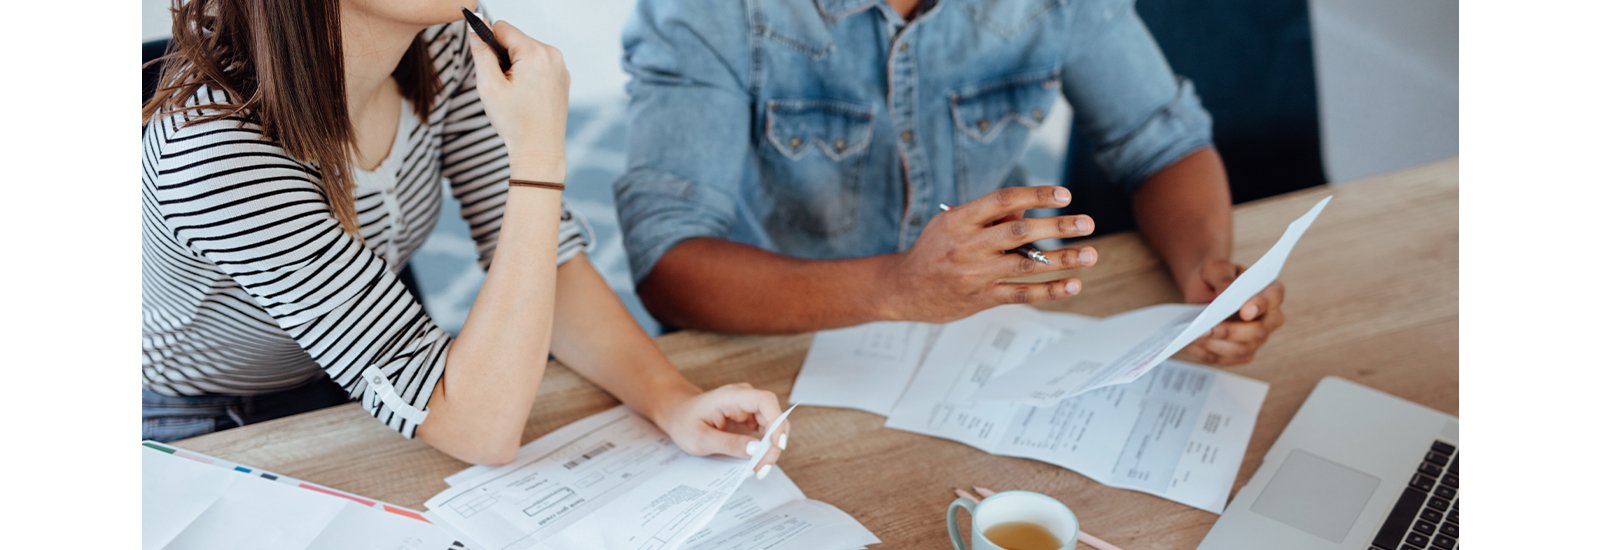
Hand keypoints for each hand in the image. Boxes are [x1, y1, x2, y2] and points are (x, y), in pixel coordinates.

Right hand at [465, 19, 568, 180]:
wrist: (540, 151)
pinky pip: (539, 64)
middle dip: (503, 57)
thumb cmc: (514, 122)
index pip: (502, 28)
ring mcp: (561, 66)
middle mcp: (553, 55)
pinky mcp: (562, 77)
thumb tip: (475, 26)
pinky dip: (528, 74)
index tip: (488, 65)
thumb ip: (481, 52)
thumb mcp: (489, 85)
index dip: (488, 44)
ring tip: (515, 93)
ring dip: (515, 66)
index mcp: (536, 54)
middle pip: (515, 39)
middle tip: (503, 86)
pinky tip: (526, 96)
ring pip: (526, 52)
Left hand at [651, 383, 788, 475]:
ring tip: (759, 469)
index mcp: (731, 396)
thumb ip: (728, 444)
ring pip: (774, 427)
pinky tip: (756, 462)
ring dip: (771, 449)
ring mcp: (750, 409)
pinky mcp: (751, 420)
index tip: (777, 444)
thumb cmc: (685, 422)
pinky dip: (765, 449)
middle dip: (773, 445)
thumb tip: (755, 449)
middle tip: (762, 469)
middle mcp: (746, 399)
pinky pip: (766, 433)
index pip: (764, 401)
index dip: (776, 421)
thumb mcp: (700, 438)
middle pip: (774, 417)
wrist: (678, 414)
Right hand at [883, 186, 1097, 322]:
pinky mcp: (982, 298)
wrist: (903, 289)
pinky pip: (1022, 294)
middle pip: (1019, 232)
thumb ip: (988, 216)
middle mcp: (968, 245)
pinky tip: (1073, 284)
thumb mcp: (951, 223)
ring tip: (1090, 254)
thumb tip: (1027, 210)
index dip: (1036, 195)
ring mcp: (976, 274)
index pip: (1003, 200)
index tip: (1065, 195)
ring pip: (1026, 265)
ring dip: (1062, 259)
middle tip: (1086, 223)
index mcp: (960, 219)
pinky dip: (1050, 290)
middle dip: (1057, 226)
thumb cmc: (933, 250)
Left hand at [1179, 258, 1285, 364]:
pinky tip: (1191, 344)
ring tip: (1194, 337)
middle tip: (1207, 328)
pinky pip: (1226, 360)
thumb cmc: (1214, 276)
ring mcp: (1256, 338)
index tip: (1244, 310)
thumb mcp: (1215, 268)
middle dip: (1232, 332)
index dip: (1260, 304)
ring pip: (1242, 350)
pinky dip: (1207, 353)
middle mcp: (1269, 318)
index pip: (1273, 297)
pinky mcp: (1241, 353)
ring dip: (1216, 346)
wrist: (1204, 288)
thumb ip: (1223, 277)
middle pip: (1258, 332)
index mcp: (1269, 291)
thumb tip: (1226, 292)